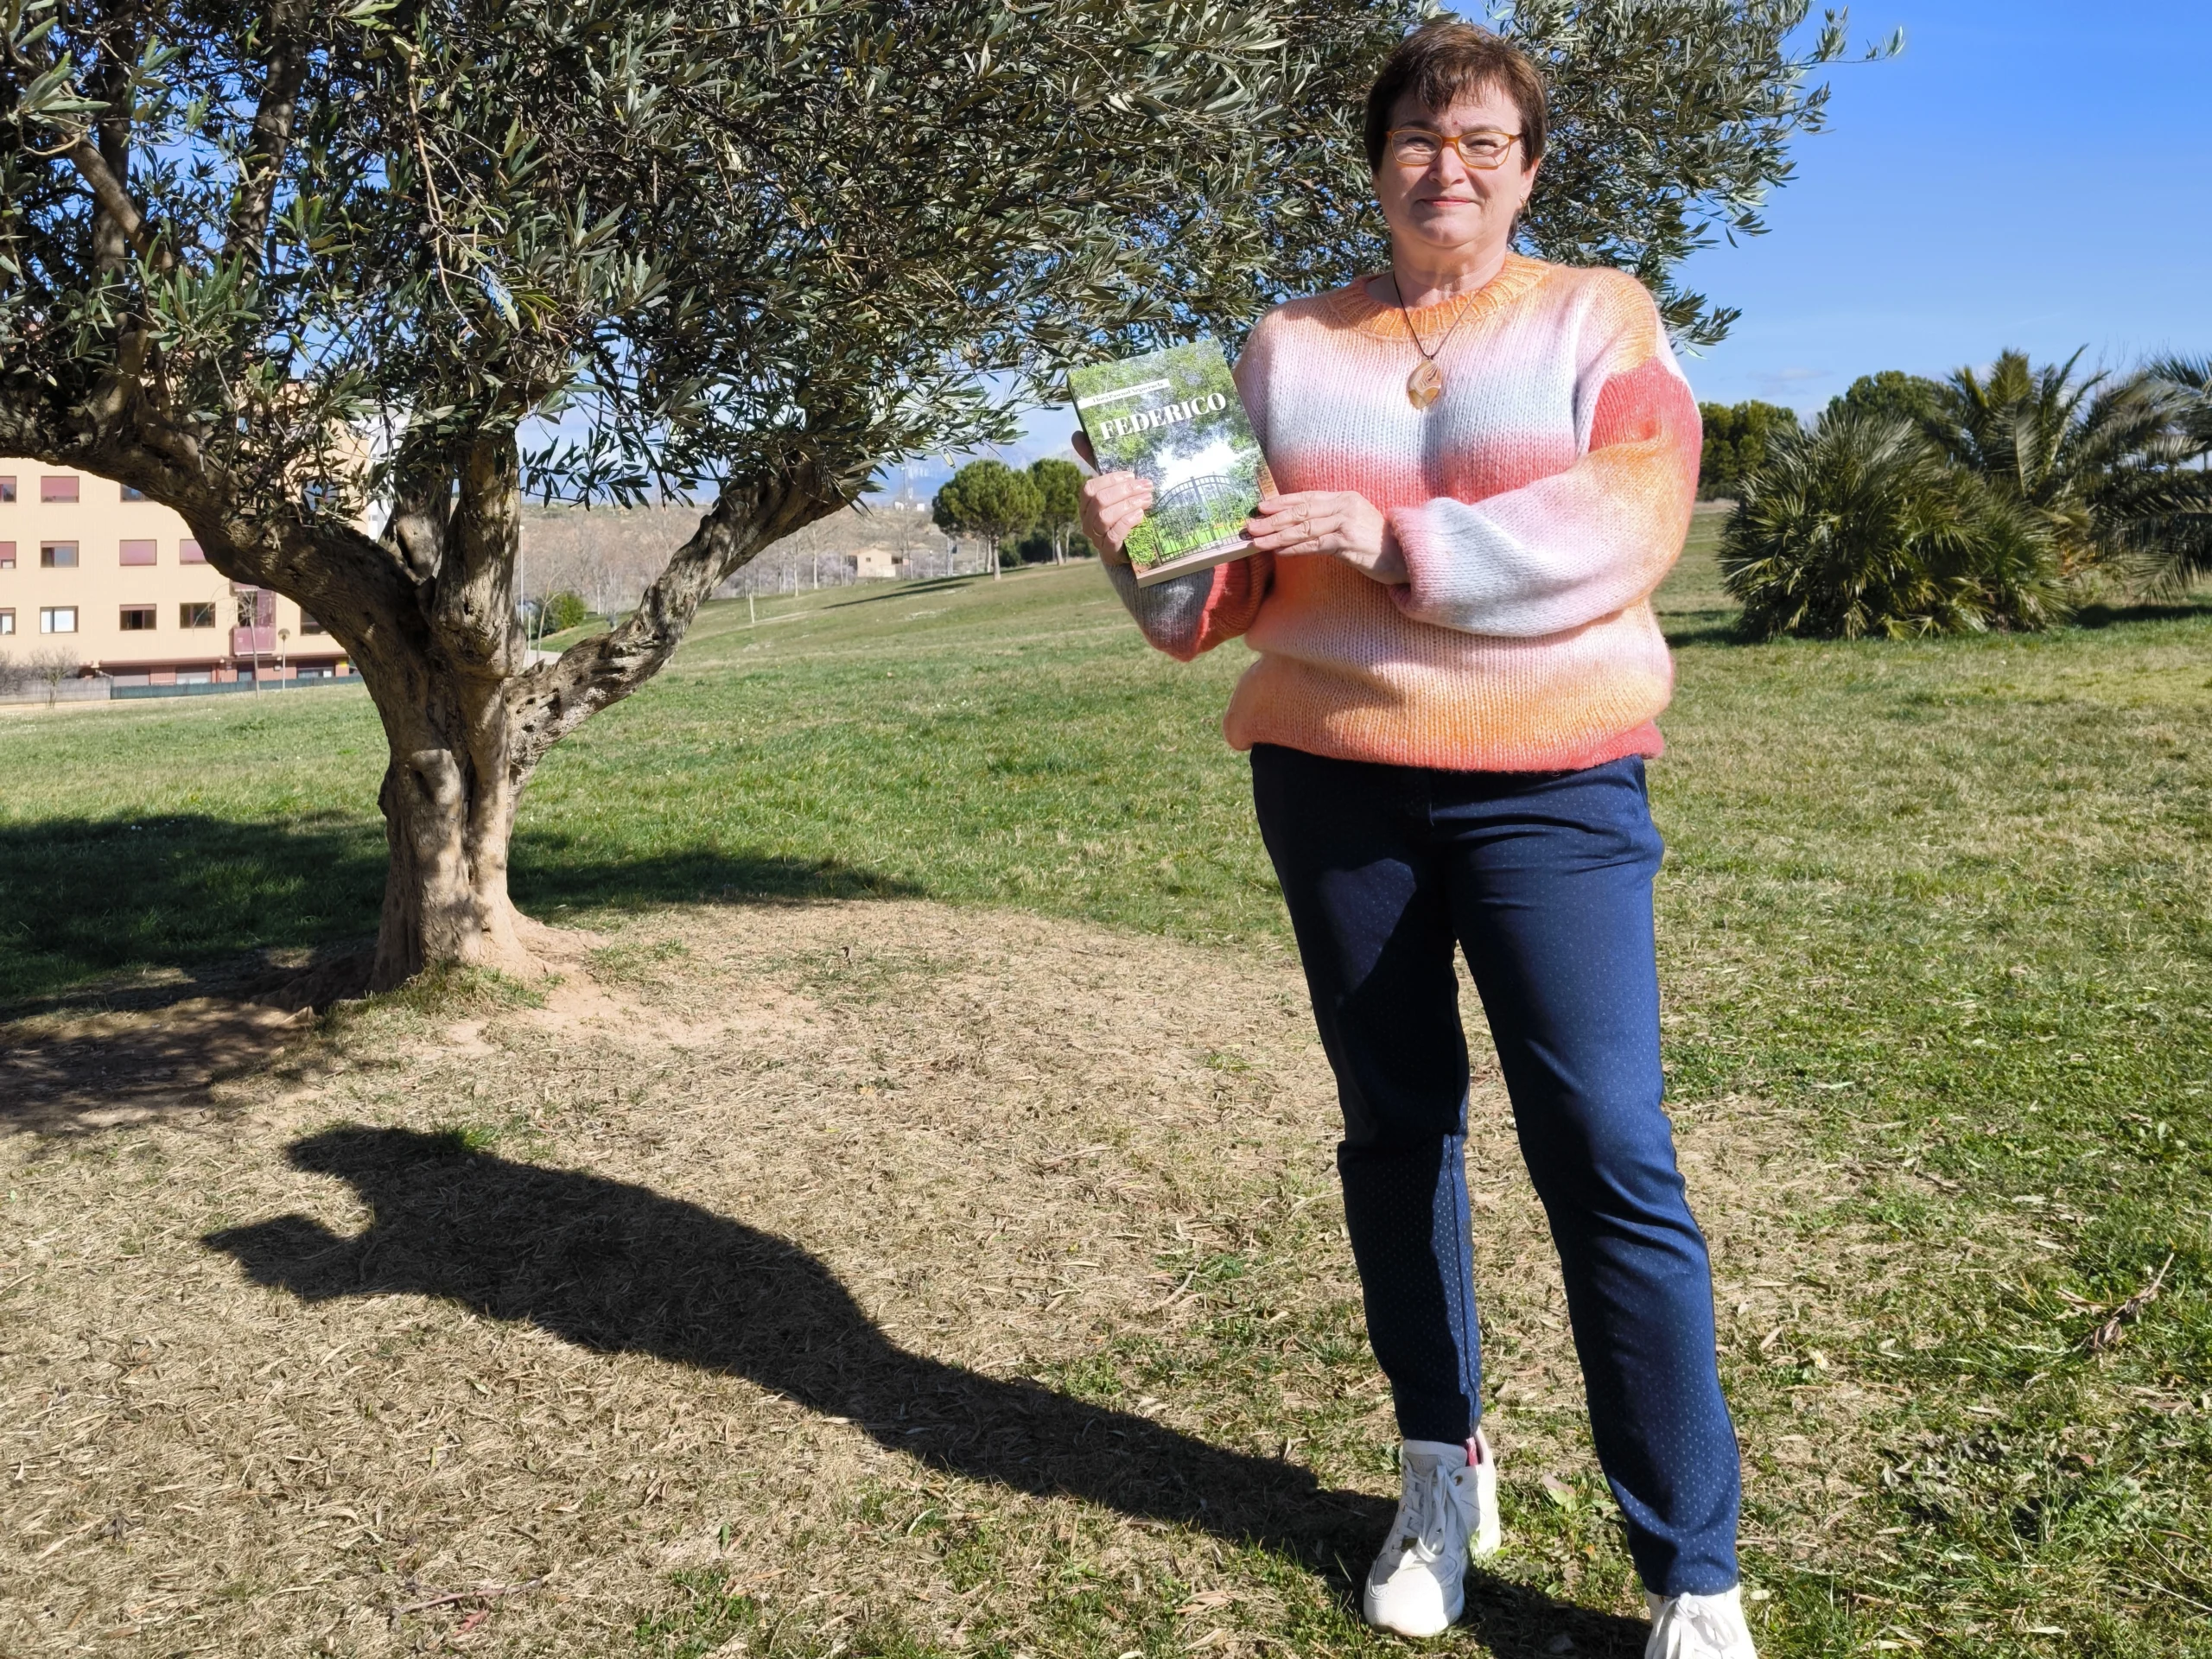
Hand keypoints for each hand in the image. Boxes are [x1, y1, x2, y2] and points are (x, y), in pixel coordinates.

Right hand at [1072, 430, 1150, 565]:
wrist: (1133, 548)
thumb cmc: (1122, 512)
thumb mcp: (1114, 489)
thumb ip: (1098, 464)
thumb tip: (1077, 434)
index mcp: (1086, 505)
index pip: (1090, 488)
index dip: (1110, 479)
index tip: (1132, 475)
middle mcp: (1087, 521)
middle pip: (1099, 501)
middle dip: (1125, 491)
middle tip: (1146, 486)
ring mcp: (1097, 538)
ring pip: (1105, 517)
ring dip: (1129, 505)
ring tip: (1148, 499)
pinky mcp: (1109, 551)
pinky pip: (1114, 535)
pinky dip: (1129, 522)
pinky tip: (1141, 515)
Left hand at [1243, 489, 1403, 582]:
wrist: (1406, 556)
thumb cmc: (1378, 544)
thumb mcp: (1353, 525)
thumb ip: (1330, 522)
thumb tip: (1299, 529)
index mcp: (1344, 498)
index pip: (1306, 497)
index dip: (1282, 502)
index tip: (1261, 507)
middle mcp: (1344, 505)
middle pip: (1301, 510)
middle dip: (1273, 519)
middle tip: (1251, 526)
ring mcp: (1346, 522)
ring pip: (1304, 527)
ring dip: (1277, 535)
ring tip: (1258, 541)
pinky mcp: (1348, 541)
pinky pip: (1315, 544)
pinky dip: (1295, 548)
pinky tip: (1279, 551)